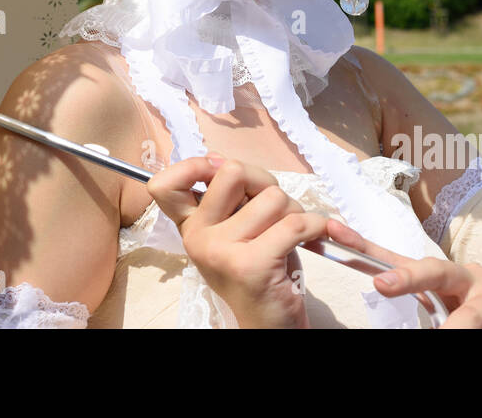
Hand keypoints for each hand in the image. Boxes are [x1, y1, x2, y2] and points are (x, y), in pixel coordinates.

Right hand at [146, 154, 330, 328]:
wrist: (268, 324)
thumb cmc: (259, 271)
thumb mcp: (235, 230)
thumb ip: (226, 195)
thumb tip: (217, 157)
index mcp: (190, 226)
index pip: (164, 184)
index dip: (194, 166)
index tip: (220, 171)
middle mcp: (198, 237)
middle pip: (234, 172)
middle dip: (265, 184)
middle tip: (272, 211)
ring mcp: (221, 251)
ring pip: (273, 197)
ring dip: (293, 211)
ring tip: (288, 236)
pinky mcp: (252, 265)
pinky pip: (295, 223)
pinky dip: (317, 226)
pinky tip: (317, 236)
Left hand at [314, 217, 481, 328]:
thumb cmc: (480, 320)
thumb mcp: (444, 308)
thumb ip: (415, 298)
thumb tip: (374, 291)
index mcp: (443, 276)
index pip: (397, 258)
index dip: (363, 245)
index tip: (332, 230)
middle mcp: (467, 278)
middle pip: (435, 269)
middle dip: (407, 275)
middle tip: (382, 284)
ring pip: (469, 314)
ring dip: (454, 330)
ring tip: (444, 337)